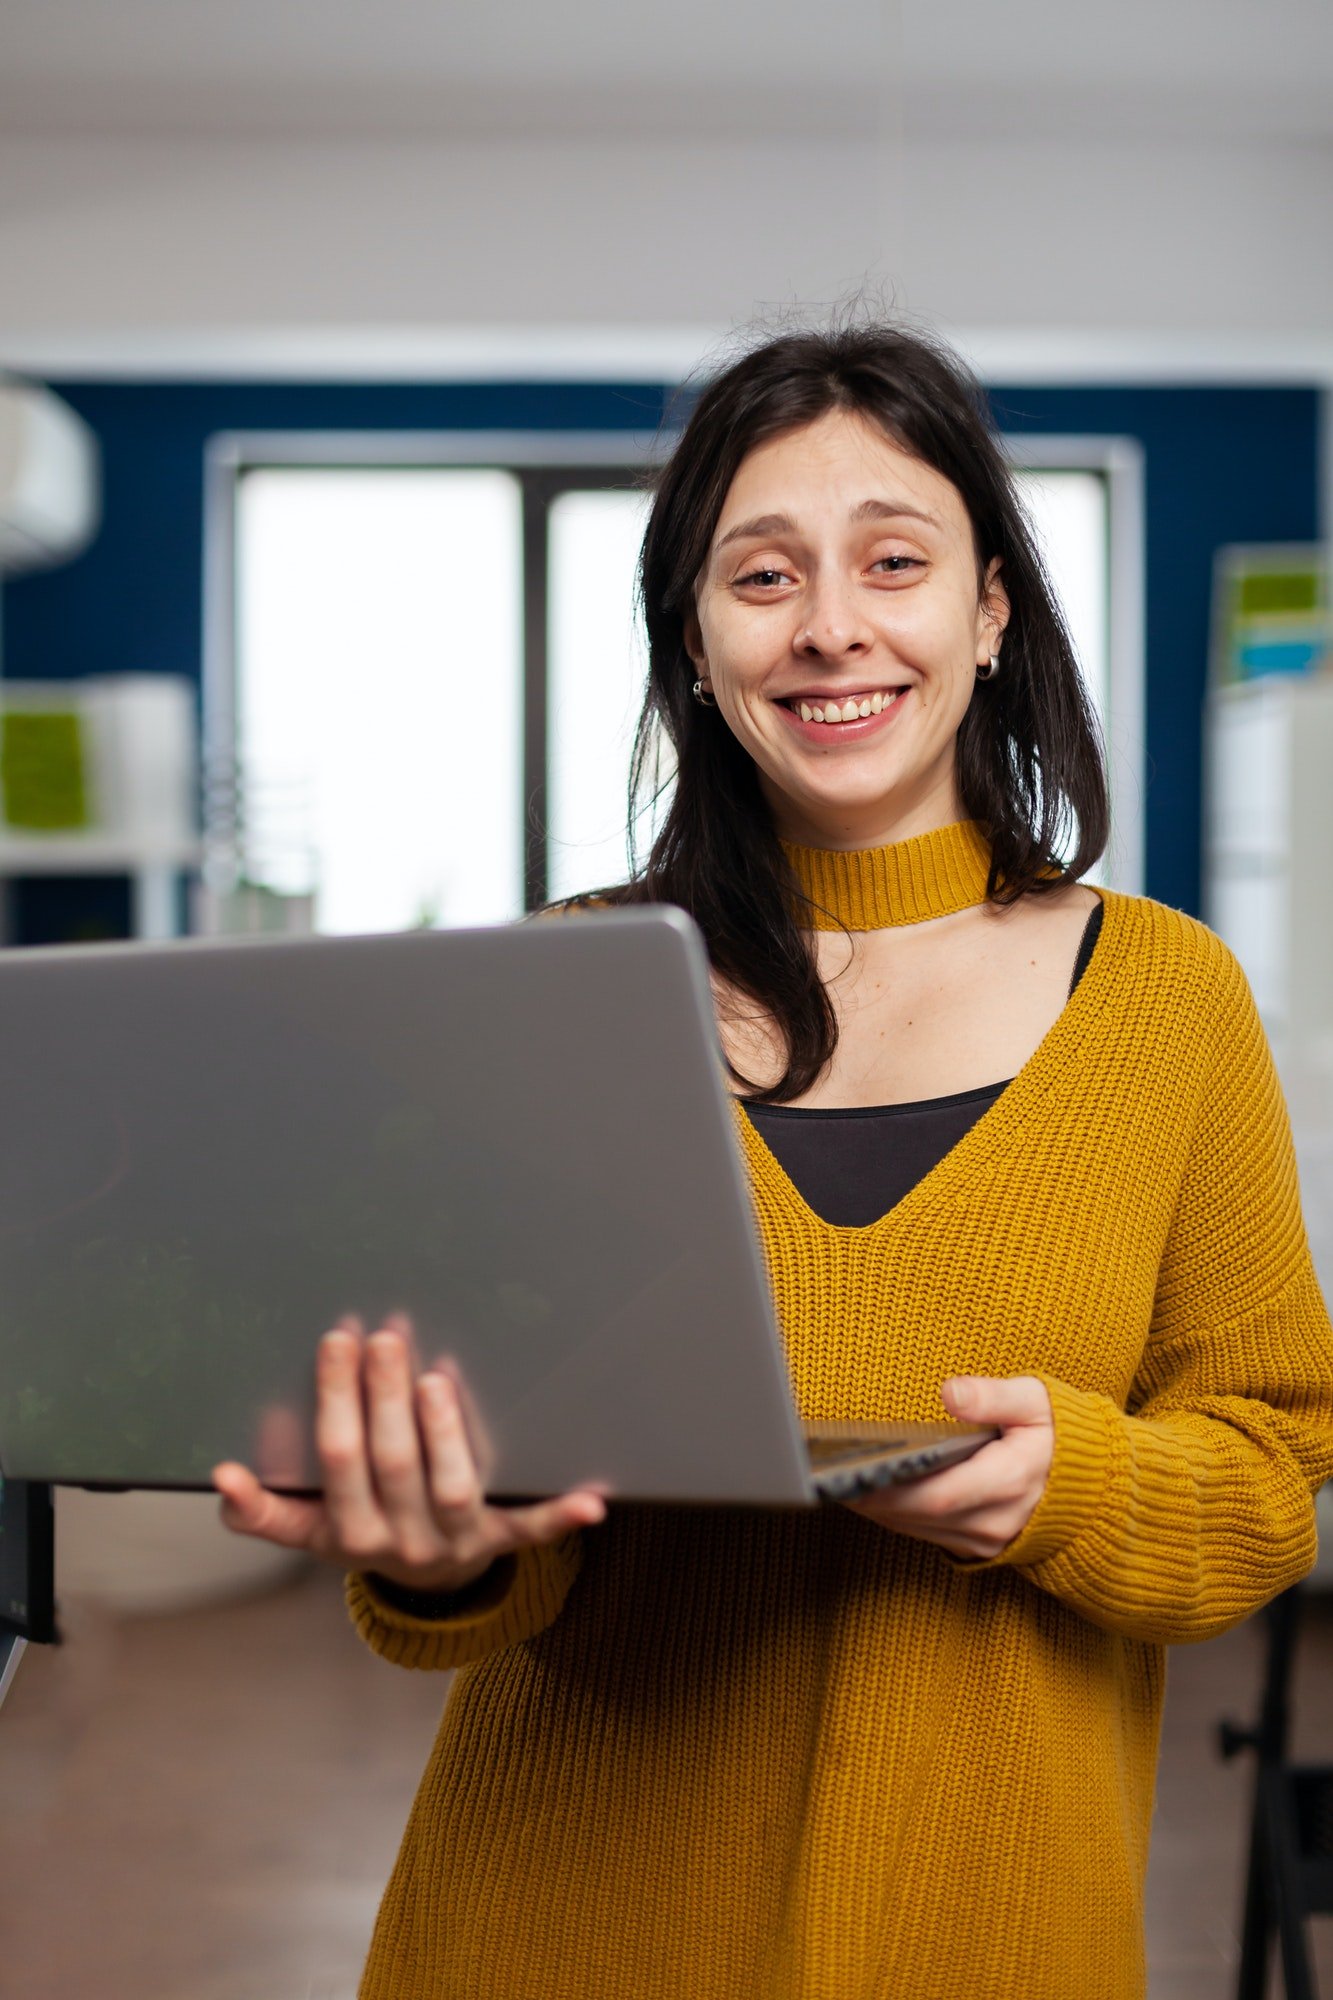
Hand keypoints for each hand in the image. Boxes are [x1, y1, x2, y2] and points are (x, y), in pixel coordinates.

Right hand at [211, 1320, 606, 1593]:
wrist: (427, 1583)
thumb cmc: (362, 1529)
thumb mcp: (308, 1527)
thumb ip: (262, 1508)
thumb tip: (222, 1476)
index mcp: (349, 1534)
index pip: (338, 1459)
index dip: (336, 1401)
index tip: (336, 1340)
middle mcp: (401, 1543)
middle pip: (391, 1464)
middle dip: (385, 1395)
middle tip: (385, 1333)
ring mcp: (457, 1542)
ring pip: (451, 1487)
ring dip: (445, 1434)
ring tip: (434, 1378)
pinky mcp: (503, 1540)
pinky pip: (533, 1531)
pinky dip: (561, 1516)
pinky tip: (593, 1499)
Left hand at [844, 1376, 1053, 1559]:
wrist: (1094, 1486)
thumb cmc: (1061, 1436)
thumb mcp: (1038, 1403)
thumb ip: (995, 1397)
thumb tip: (951, 1392)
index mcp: (1010, 1481)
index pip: (938, 1495)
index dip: (892, 1489)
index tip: (857, 1471)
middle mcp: (997, 1519)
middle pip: (920, 1515)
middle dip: (874, 1497)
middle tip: (834, 1474)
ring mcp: (989, 1538)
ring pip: (921, 1529)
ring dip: (881, 1509)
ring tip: (844, 1479)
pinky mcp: (980, 1545)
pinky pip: (931, 1534)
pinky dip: (899, 1516)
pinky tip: (874, 1493)